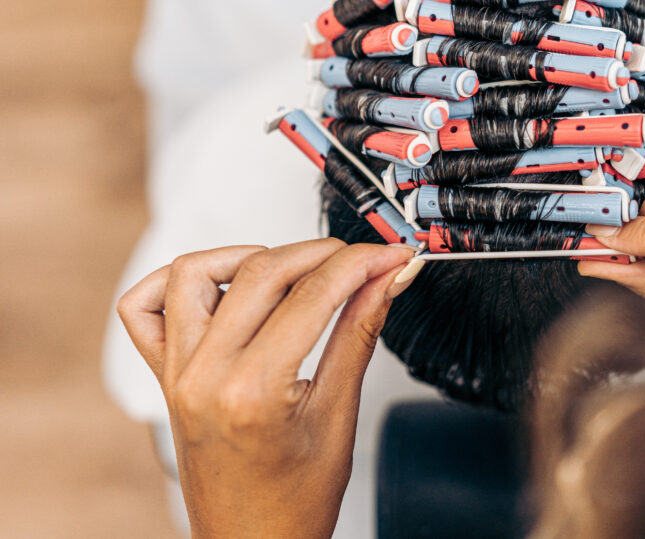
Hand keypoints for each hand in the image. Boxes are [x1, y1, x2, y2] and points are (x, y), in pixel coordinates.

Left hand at [116, 238, 419, 538]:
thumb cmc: (294, 500)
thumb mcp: (340, 413)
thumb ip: (361, 332)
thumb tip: (385, 282)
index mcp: (253, 391)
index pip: (315, 294)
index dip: (362, 263)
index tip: (390, 256)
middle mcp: (205, 375)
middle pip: (263, 271)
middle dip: (323, 253)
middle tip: (362, 260)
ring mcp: (178, 372)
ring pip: (196, 272)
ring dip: (251, 256)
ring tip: (294, 273)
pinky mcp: (165, 375)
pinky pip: (145, 307)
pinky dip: (178, 282)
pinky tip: (221, 286)